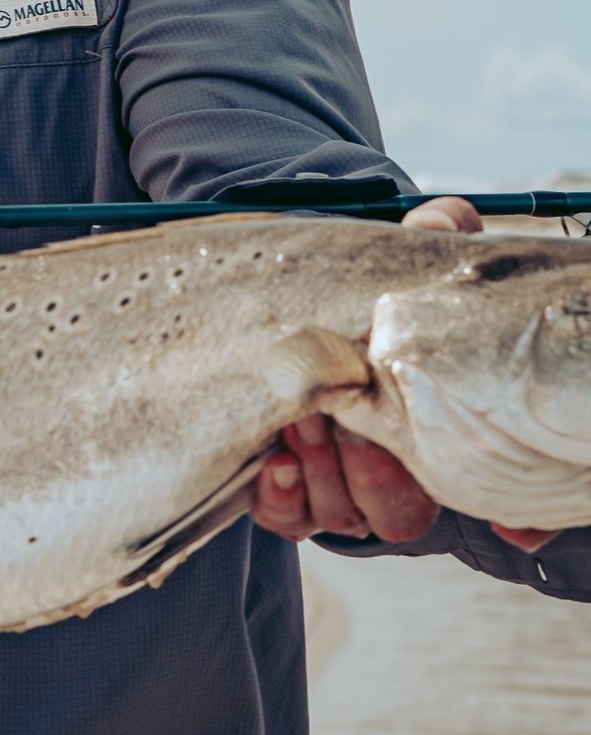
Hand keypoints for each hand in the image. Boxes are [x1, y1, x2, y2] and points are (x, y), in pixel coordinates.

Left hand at [251, 195, 557, 553]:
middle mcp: (392, 472)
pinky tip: (273, 467)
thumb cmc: (377, 303)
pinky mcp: (290, 494)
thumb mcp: (410, 270)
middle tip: (334, 418)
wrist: (310, 316)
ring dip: (322, 474)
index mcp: (432, 432)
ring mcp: (340, 487)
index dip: (459, 485)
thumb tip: (444, 217)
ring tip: (299, 424)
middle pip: (391, 507)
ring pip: (339, 512)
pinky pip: (287, 517)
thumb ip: (434, 241)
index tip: (408, 445)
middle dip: (366, 468)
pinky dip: (282, 499)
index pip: (462, 483)